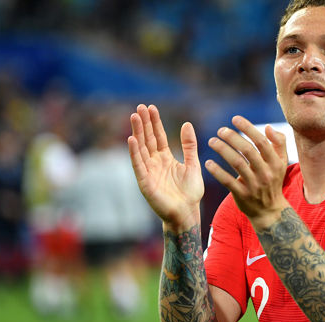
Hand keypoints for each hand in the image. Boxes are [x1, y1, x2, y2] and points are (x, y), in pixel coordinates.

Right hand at [128, 104, 203, 229]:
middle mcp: (155, 163)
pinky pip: (138, 165)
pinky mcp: (145, 182)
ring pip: (141, 149)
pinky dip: (134, 153)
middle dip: (144, 123)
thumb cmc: (190, 192)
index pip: (158, 137)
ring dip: (137, 133)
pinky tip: (131, 139)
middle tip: (140, 107)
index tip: (151, 107)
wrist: (187, 213)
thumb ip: (189, 145)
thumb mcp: (193, 164)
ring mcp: (148, 172)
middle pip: (147, 139)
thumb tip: (187, 123)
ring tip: (134, 116)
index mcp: (166, 158)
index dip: (154, 123)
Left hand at [205, 116, 288, 228]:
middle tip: (220, 130)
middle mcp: (266, 173)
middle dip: (232, 137)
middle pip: (248, 150)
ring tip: (212, 141)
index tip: (234, 119)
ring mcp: (254, 185)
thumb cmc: (273, 180)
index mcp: (275, 162)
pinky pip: (227, 181)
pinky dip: (217, 171)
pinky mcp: (242, 195)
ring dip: (222, 150)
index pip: (261, 141)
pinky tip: (208, 163)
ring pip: (237, 163)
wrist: (270, 210)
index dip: (247, 128)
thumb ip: (279, 143)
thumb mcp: (281, 162)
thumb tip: (268, 127)